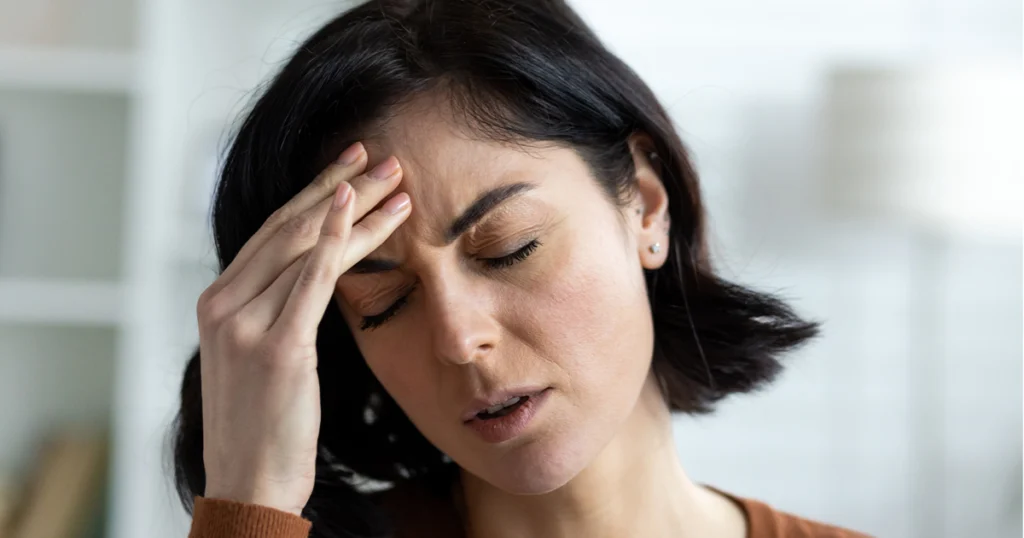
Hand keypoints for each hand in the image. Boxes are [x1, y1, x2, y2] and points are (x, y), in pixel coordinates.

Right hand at [196, 143, 408, 514]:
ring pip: (307, 246)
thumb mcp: (256, 359)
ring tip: (397, 180)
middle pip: (289, 227)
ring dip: (357, 207)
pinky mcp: (276, 345)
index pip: (272, 233)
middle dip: (340, 186)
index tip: (348, 169)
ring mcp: (244, 323)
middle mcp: (222, 303)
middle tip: (381, 156)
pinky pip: (312, 278)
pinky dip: (336, 237)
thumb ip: (273, 313)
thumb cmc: (262, 427)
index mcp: (217, 302)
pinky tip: (358, 206)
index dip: (312, 195)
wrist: (248, 483)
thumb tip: (311, 278)